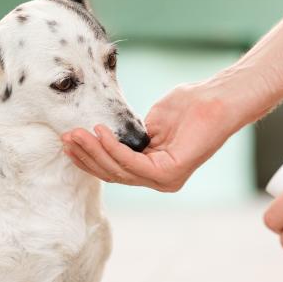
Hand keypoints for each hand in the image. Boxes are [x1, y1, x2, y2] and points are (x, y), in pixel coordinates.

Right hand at [62, 76, 241, 191]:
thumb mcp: (149, 124)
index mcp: (154, 171)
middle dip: (86, 156)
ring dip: (94, 151)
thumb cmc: (188, 107)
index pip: (115, 170)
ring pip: (120, 170)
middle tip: (66, 138)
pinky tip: (99, 132)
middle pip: (113, 174)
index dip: (90, 159)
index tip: (69, 143)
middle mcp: (159, 181)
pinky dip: (113, 148)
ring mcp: (165, 180)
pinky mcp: (170, 173)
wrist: (216, 100)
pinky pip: (133, 163)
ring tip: (76, 134)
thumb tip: (106, 139)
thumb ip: (129, 138)